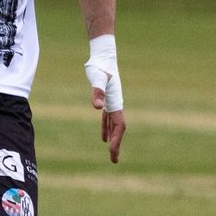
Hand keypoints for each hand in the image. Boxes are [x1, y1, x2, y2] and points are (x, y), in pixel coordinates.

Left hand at [83, 35, 124, 163]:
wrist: (103, 54)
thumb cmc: (99, 65)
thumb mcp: (96, 78)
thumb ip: (97, 92)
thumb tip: (97, 107)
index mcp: (116, 101)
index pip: (119, 125)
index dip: (117, 139)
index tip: (112, 151)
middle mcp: (117, 103)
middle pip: (119, 129)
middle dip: (117, 145)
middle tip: (114, 161)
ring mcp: (113, 102)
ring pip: (115, 125)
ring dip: (114, 139)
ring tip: (112, 153)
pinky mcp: (108, 99)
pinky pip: (109, 119)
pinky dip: (107, 128)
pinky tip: (104, 137)